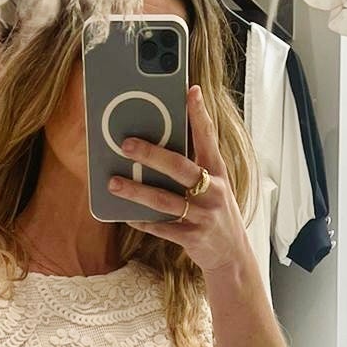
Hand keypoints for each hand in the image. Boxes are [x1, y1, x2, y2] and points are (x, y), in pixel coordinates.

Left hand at [109, 85, 248, 280]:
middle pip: (179, 168)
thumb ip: (196, 167)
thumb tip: (163, 146)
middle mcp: (214, 191)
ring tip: (114, 182)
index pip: (208, 138)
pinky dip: (143, 221)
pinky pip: (161, 228)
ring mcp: (203, 215)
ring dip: (136, 191)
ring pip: (164, 200)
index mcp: (219, 173)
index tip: (190, 91)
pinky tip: (126, 215)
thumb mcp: (216, 186)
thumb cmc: (217, 213)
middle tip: (126, 144)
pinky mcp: (192, 237)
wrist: (232, 256)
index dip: (200, 114)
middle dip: (151, 154)